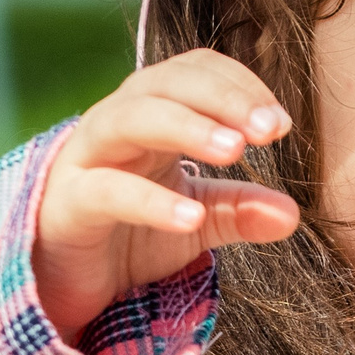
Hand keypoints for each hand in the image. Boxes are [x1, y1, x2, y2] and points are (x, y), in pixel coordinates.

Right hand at [33, 50, 301, 347]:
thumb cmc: (127, 235)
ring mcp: (86, 159)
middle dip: (222, 97)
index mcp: (152, 115)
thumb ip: (239, 210)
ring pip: (130, 118)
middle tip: (270, 129)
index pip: (195, 71)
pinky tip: (189, 217)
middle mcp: (117, 124)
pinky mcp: (68, 204)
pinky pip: (106, 190)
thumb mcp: (195, 221)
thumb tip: (292, 214)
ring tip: (235, 150)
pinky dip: (150, 201)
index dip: (239, 86)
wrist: (62, 282)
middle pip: (165, 82)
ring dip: (186, 126)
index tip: (280, 123)